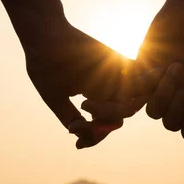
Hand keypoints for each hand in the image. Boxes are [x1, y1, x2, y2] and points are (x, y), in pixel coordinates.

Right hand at [13, 13, 149, 147]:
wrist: (44, 37)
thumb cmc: (45, 65)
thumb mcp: (55, 98)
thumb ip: (69, 116)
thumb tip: (79, 136)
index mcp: (94, 96)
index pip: (104, 123)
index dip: (95, 137)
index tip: (79, 146)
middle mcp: (107, 87)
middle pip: (119, 117)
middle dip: (102, 129)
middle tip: (80, 124)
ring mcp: (114, 76)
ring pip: (129, 105)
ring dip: (112, 113)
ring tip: (85, 104)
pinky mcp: (120, 63)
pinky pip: (139, 82)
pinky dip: (135, 93)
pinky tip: (94, 99)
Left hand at [135, 0, 183, 141]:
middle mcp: (176, 99)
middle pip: (170, 124)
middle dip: (180, 102)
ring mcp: (157, 87)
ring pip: (153, 112)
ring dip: (165, 93)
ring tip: (177, 65)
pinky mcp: (140, 71)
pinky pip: (133, 91)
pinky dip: (145, 83)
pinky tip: (158, 66)